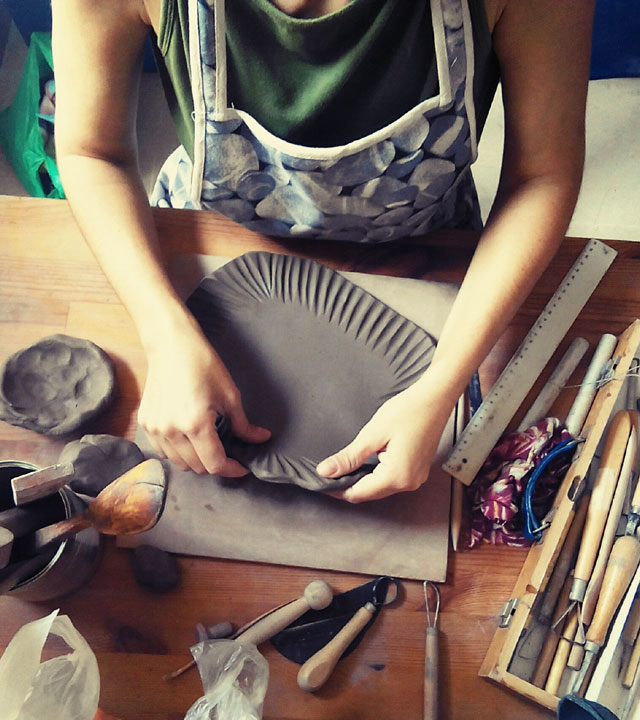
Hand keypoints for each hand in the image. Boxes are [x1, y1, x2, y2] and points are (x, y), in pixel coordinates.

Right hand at [138, 321, 269, 475]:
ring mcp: (155, 428)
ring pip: (179, 462)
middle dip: (216, 464)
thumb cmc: (202, 365)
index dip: (232, 469)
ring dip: (196, 460)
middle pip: (197, 467)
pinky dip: (178, 451)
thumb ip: (243, 424)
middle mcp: (172, 431)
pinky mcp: (146, 423)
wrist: (171, 345)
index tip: (241, 467)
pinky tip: (189, 437)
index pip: (215, 464)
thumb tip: (260, 439)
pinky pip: (163, 450)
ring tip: (208, 444)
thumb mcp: (229, 395)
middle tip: (228, 452)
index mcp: (195, 425)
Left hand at [316, 382, 454, 502]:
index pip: (358, 493)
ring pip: (380, 488)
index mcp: (397, 476)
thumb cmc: (409, 411)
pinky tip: (365, 462)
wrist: (435, 398)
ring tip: (344, 465)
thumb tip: (327, 471)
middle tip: (329, 470)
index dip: (337, 489)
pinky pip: (391, 479)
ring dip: (362, 480)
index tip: (322, 480)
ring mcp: (416, 478)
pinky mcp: (417, 470)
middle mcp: (409, 483)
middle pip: (370, 493)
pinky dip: (376, 474)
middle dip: (348, 485)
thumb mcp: (373, 434)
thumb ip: (349, 457)